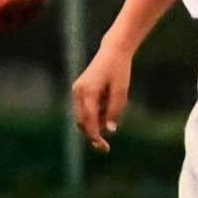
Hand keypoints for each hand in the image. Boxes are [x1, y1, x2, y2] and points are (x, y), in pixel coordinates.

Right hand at [72, 38, 133, 153]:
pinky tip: (106, 105)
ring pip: (81, 116)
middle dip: (92, 134)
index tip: (104, 147)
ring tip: (111, 113)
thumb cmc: (120, 69)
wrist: (114, 50)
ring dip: (94, 123)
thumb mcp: (121, 91)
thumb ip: (115, 110)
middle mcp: (78, 91)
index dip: (95, 136)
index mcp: (88, 91)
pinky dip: (93, 114)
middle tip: (105, 147)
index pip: (89, 121)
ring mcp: (77, 90)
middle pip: (82, 122)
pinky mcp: (79, 89)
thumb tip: (110, 130)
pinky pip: (83, 109)